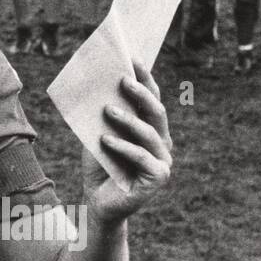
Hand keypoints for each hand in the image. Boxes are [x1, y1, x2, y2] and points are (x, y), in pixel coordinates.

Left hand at [81, 59, 172, 223]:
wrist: (98, 202)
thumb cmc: (99, 165)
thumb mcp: (97, 133)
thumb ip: (103, 114)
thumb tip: (98, 85)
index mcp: (151, 128)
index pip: (152, 98)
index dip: (145, 77)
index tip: (132, 57)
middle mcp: (162, 142)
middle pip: (156, 111)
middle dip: (141, 92)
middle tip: (122, 79)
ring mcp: (163, 160)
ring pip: (150, 133)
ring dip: (129, 119)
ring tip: (107, 109)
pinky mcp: (158, 178)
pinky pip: (142, 157)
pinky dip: (123, 147)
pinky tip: (105, 140)